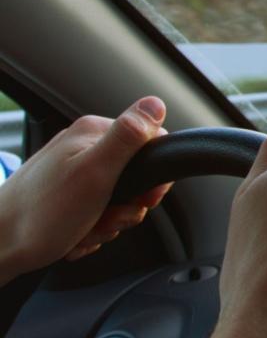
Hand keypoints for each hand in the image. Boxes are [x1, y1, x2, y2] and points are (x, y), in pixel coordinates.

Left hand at [0, 97, 169, 284]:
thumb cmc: (40, 214)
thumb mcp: (94, 172)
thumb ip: (127, 137)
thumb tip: (155, 102)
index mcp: (94, 133)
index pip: (151, 142)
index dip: (154, 175)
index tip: (143, 197)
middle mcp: (83, 147)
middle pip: (136, 177)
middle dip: (126, 207)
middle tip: (104, 216)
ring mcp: (74, 172)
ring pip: (118, 200)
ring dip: (107, 223)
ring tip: (84, 228)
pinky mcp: (66, 197)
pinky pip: (97, 214)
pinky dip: (91, 230)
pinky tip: (74, 235)